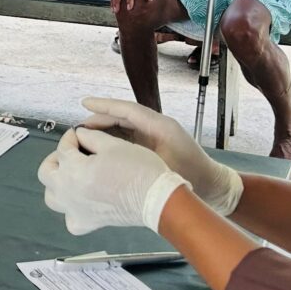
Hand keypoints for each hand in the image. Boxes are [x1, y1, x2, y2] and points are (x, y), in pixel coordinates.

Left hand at [37, 128, 189, 235]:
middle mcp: (69, 192)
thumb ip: (90, 136)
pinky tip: (79, 200)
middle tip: (70, 152)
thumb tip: (80, 134)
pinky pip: (69, 218)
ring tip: (70, 174)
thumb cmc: (140, 172)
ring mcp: (76, 210)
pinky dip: (70, 209)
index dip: (70, 137)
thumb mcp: (113, 144)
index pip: (62, 148)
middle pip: (47, 172)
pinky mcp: (88, 223)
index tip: (77, 134)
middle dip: (56, 158)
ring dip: (56, 183)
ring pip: (51, 196)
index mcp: (74, 170)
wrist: (156, 198)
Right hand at [78, 96, 243, 214]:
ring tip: (83, 138)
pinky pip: (129, 138)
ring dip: (105, 130)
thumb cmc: (191, 177)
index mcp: (160, 125)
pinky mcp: (154, 146)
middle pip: (123, 116)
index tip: (84, 102)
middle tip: (77, 128)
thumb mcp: (163, 166)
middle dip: (100, 119)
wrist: (212, 187)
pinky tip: (99, 149)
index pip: (127, 109)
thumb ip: (136, 156)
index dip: (104, 105)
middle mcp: (156, 126)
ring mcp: (155, 135)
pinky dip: (114, 140)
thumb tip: (106, 148)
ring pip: (124, 127)